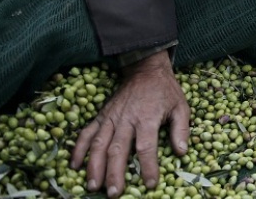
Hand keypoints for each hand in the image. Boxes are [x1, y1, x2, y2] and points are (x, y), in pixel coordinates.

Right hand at [70, 50, 189, 196]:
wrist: (146, 69)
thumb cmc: (165, 91)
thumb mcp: (181, 106)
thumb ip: (181, 129)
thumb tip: (182, 152)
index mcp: (147, 118)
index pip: (147, 146)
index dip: (148, 166)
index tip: (149, 184)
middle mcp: (126, 119)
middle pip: (118, 149)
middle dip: (114, 173)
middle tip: (114, 193)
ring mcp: (111, 117)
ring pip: (99, 144)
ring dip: (94, 166)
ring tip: (93, 186)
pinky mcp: (101, 115)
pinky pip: (87, 132)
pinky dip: (79, 148)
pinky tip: (74, 165)